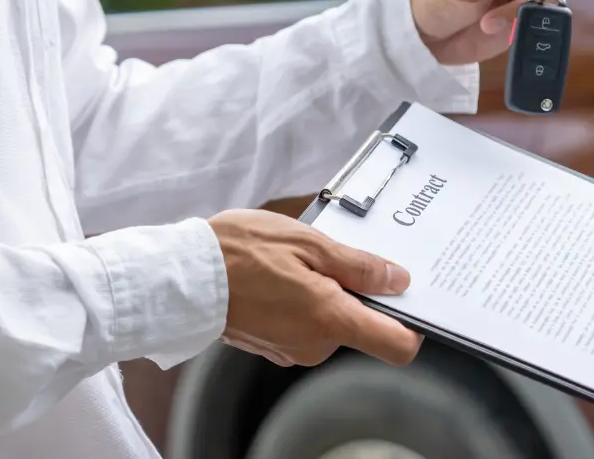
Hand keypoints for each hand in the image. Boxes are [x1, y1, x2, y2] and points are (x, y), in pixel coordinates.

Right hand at [209, 209, 421, 366]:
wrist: (182, 277)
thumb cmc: (239, 253)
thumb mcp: (309, 243)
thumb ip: (359, 265)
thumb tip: (397, 279)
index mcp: (331, 319)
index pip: (397, 345)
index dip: (411, 325)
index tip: (408, 299)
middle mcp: (316, 345)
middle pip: (361, 327)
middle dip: (355, 293)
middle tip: (331, 257)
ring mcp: (293, 350)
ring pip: (331, 323)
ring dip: (325, 293)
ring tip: (297, 262)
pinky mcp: (274, 347)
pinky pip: (304, 325)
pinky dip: (302, 302)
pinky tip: (281, 276)